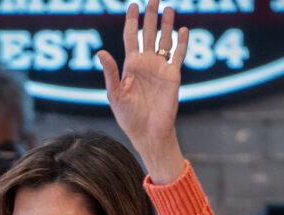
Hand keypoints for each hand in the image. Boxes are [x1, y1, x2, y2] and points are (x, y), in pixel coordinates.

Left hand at [96, 0, 187, 183]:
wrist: (148, 132)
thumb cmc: (128, 117)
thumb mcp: (115, 95)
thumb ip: (110, 73)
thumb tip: (101, 52)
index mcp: (130, 65)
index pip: (130, 37)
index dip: (131, 21)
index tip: (132, 5)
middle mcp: (146, 63)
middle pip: (148, 33)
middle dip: (150, 16)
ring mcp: (160, 68)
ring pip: (164, 40)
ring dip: (166, 25)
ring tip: (169, 8)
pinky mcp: (173, 76)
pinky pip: (178, 55)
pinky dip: (181, 43)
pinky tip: (182, 30)